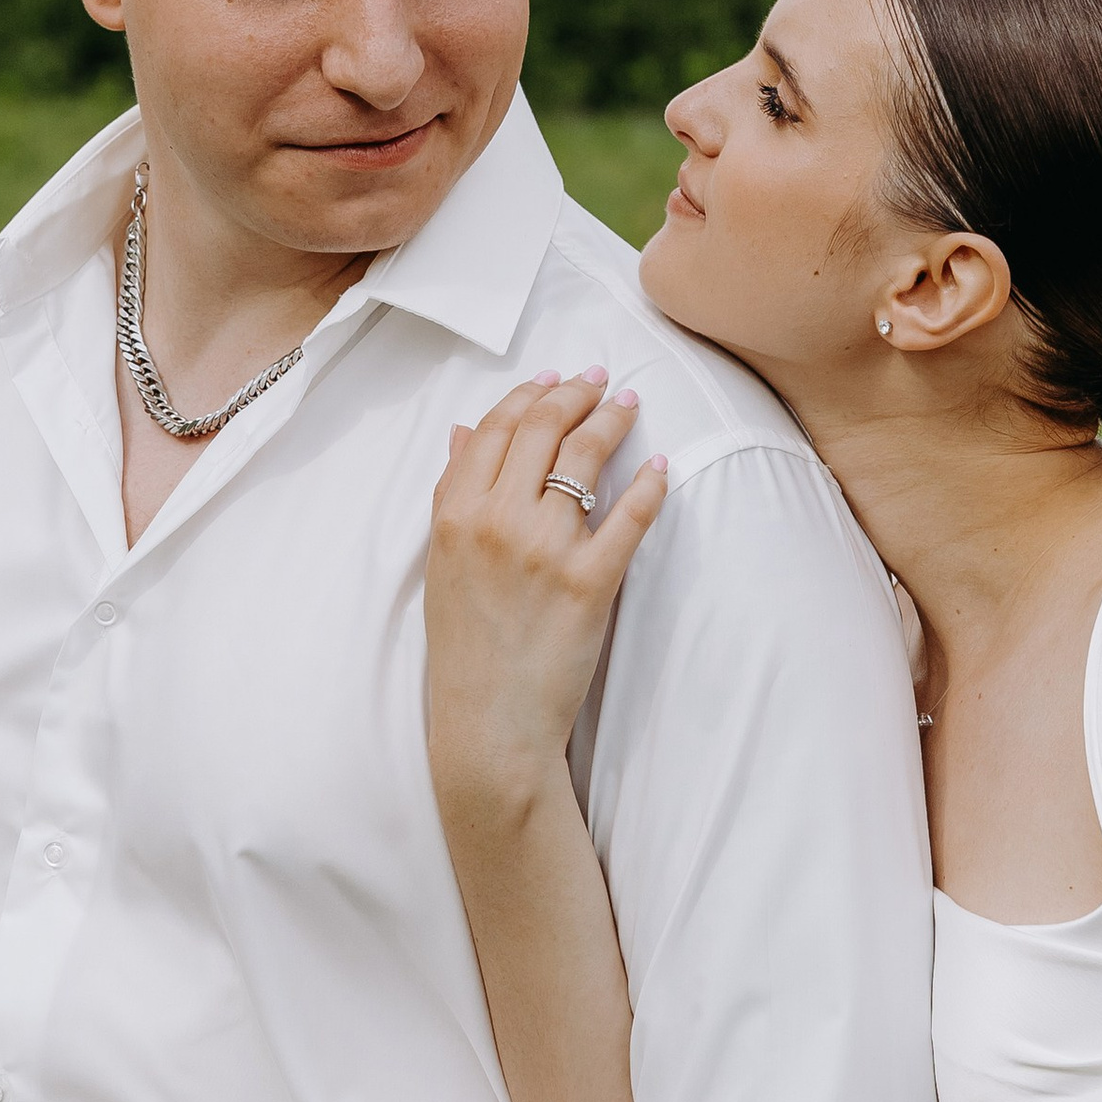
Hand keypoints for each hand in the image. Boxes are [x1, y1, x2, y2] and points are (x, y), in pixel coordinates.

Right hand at [426, 372, 668, 804]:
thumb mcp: (441, 563)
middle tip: (602, 380)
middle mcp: (495, 521)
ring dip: (613, 421)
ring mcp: (544, 549)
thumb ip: (451, 493)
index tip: (558, 379)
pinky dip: (649, 485)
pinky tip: (660, 466)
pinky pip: (629, 517)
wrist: (489, 722)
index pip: (496, 428)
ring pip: (585, 458)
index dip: (531, 393)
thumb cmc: (464, 646)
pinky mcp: (589, 582)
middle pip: (543, 430)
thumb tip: (462, 431)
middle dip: (577, 394)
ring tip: (630, 407)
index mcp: (454, 513)